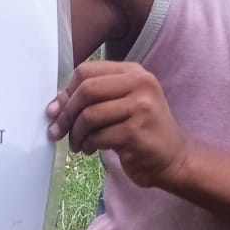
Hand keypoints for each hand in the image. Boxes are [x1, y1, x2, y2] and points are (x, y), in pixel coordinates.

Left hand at [46, 60, 190, 188]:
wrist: (173, 158)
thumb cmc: (142, 132)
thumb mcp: (120, 107)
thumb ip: (92, 99)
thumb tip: (55, 104)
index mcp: (133, 72)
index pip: (87, 71)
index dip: (67, 91)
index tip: (58, 111)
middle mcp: (140, 84)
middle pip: (86, 90)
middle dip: (66, 114)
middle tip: (59, 131)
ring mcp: (141, 107)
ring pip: (89, 115)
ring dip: (76, 134)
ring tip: (78, 144)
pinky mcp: (137, 132)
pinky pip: (99, 136)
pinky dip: (88, 145)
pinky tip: (91, 150)